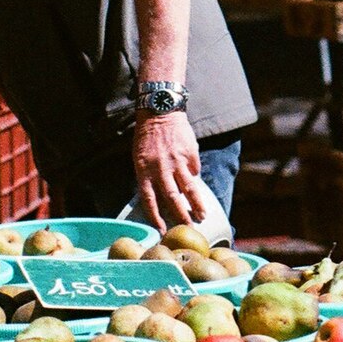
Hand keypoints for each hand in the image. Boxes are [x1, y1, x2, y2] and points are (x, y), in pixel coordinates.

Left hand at [131, 111, 203, 231]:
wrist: (160, 111)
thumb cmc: (147, 136)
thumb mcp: (140, 157)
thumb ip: (150, 176)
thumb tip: (162, 195)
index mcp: (144, 170)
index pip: (149, 200)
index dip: (156, 217)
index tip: (162, 230)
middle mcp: (160, 168)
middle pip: (171, 198)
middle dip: (180, 215)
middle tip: (188, 228)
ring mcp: (176, 161)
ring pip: (188, 188)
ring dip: (196, 204)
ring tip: (202, 215)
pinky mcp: (190, 154)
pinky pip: (194, 170)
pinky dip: (194, 176)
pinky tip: (195, 180)